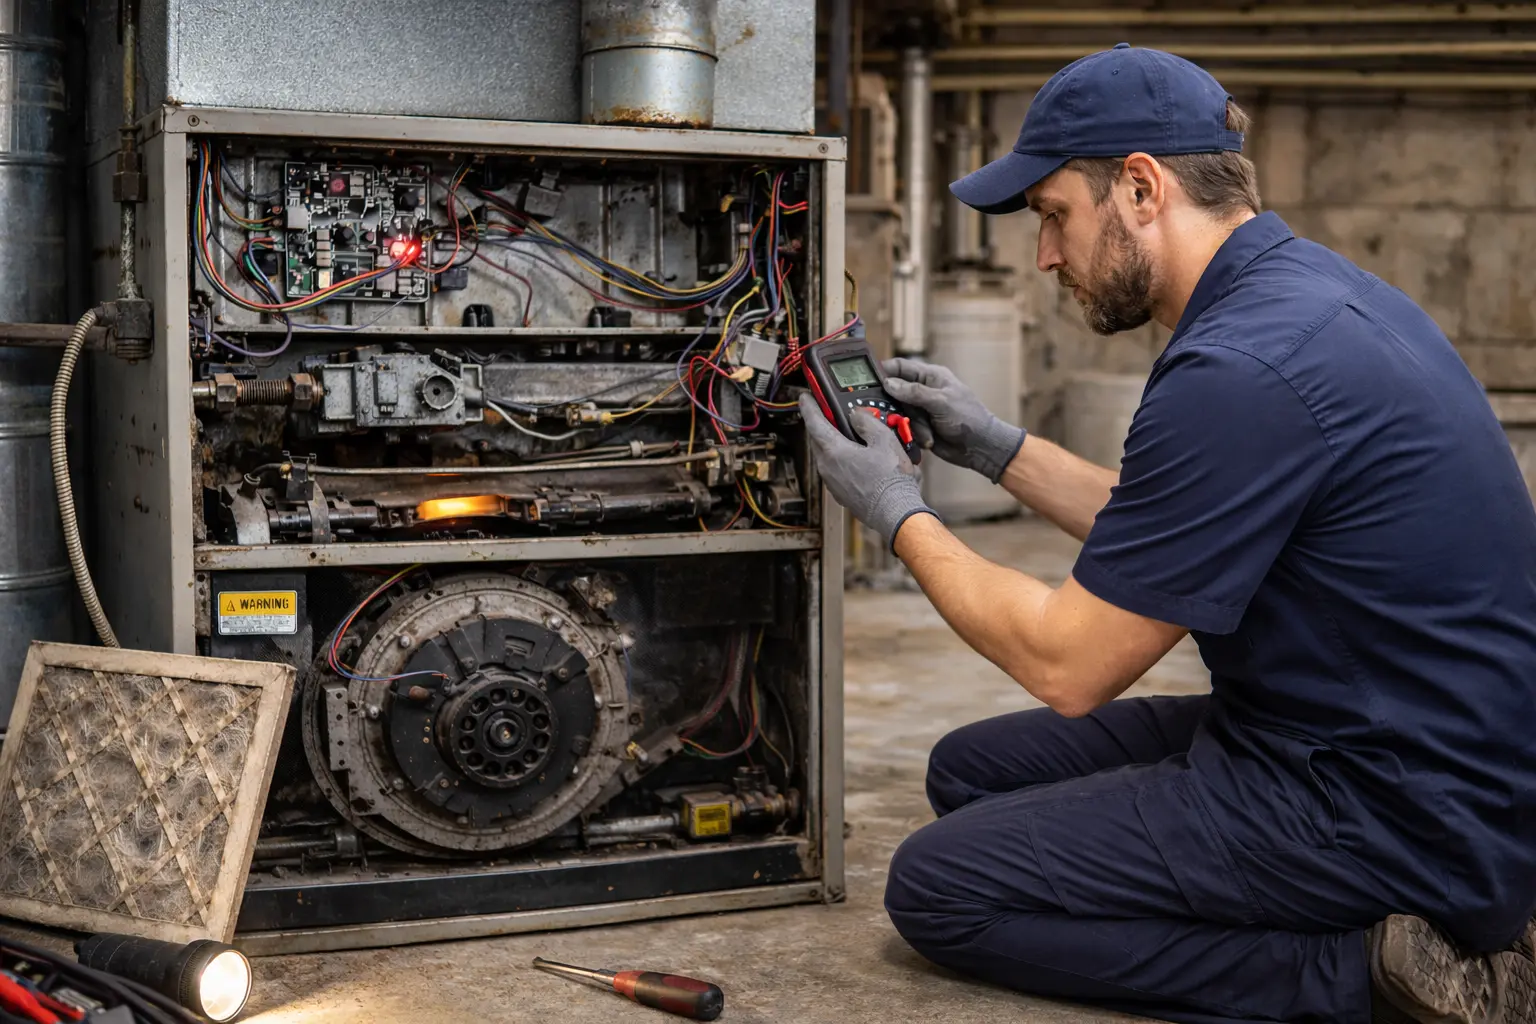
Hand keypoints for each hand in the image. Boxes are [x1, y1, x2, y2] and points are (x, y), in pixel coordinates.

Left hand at [797, 393, 939, 551]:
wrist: (896, 512)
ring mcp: (832, 482)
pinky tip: (860, 456)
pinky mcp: (840, 493)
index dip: (809, 406)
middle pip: (819, 438)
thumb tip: (857, 415)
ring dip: (836, 441)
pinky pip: (836, 469)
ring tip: (854, 434)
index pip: (813, 422)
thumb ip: (866, 421)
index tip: (805, 397)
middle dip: (824, 423)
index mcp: (833, 451)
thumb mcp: (884, 439)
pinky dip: (843, 458)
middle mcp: (827, 467)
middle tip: (834, 412)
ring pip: (828, 454)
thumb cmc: (891, 481)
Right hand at [881, 357, 1026, 483]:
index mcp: (930, 377)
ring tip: (928, 433)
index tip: (869, 381)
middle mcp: (923, 391)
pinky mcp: (920, 427)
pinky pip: (905, 428)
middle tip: (896, 415)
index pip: (901, 367)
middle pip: (895, 393)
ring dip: (911, 425)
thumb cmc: (968, 418)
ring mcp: (921, 410)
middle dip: (897, 406)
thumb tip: (888, 383)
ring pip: (899, 414)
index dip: (885, 371)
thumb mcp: (941, 402)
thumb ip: (914, 392)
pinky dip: (915, 435)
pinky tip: (928, 440)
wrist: (980, 447)